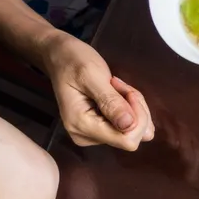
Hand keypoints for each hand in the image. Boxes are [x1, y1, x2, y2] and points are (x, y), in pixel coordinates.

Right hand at [36, 30, 154, 149]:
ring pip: (135, 131)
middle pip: (133, 136)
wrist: (61, 58)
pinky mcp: (102, 131)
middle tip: (119, 85)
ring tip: (115, 87)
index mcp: (81, 126)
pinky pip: (131, 127)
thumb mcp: (92, 75)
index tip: (127, 91)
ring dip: (134, 106)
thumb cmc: (73, 62)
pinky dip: (132, 109)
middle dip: (135, 108)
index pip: (127, 140)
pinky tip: (118, 94)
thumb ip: (110, 101)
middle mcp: (87, 137)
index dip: (137, 117)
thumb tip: (128, 125)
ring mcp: (95, 136)